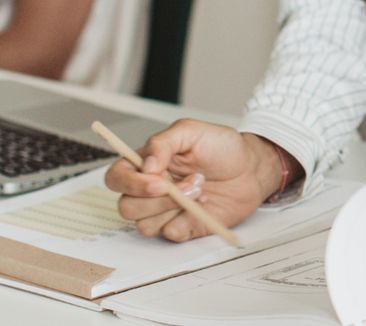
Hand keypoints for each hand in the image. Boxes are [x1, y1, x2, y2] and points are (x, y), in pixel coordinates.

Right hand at [103, 118, 287, 241]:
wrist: (250, 168)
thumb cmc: (221, 148)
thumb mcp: (191, 131)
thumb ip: (162, 142)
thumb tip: (145, 165)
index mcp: (146, 165)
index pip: (116, 178)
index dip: (130, 183)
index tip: (158, 180)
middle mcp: (149, 190)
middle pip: (127, 206)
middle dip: (158, 198)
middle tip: (191, 182)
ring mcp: (164, 211)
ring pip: (144, 224)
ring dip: (174, 208)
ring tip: (200, 190)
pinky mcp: (181, 226)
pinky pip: (169, 234)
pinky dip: (186, 220)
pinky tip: (203, 205)